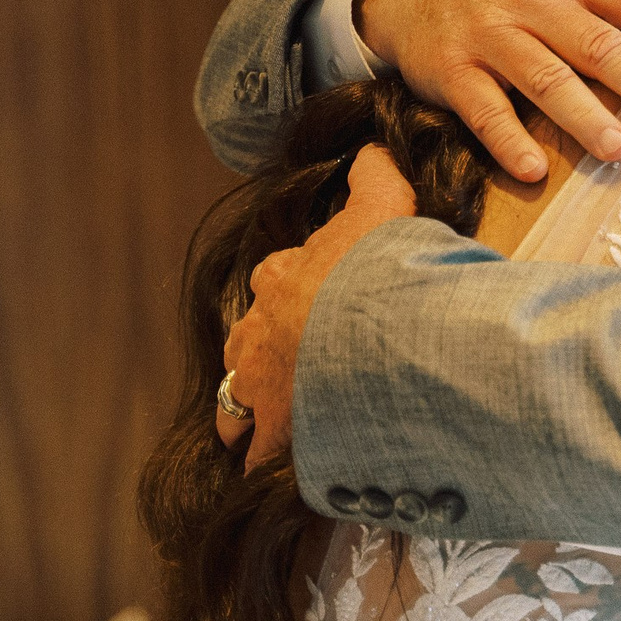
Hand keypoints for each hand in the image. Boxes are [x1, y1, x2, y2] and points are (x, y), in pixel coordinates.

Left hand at [220, 146, 418, 468]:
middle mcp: (258, 333)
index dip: (296, 296)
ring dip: (249, 415)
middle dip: (261, 359)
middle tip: (292, 374)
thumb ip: (376, 176)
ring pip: (235, 405)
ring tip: (269, 430)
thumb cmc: (382, 270)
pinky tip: (278, 473)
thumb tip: (370, 147)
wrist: (377, 333)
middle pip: (246, 346)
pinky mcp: (271, 437)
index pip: (277, 282)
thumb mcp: (385, 207)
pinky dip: (264, 464)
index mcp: (283, 278)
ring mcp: (259, 388)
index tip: (317, 310)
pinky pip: (257, 458)